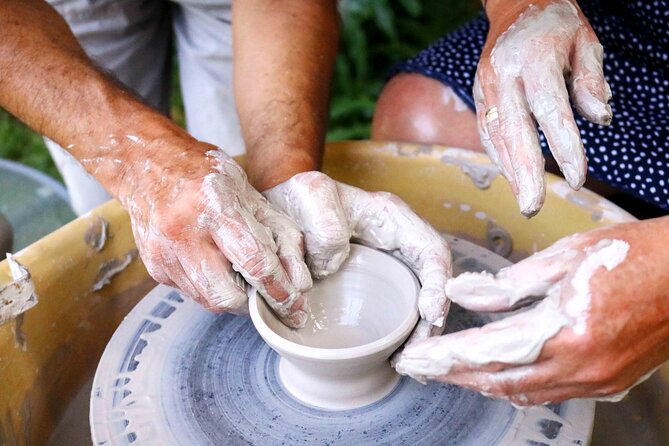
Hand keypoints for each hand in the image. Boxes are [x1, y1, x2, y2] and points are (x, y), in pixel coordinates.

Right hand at [118, 142, 311, 327]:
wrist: (148, 165)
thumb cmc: (207, 176)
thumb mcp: (250, 194)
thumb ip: (280, 235)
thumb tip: (300, 282)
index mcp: (214, 206)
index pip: (255, 262)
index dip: (281, 290)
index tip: (296, 307)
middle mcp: (184, 233)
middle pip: (228, 295)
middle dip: (254, 300)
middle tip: (266, 290)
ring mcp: (164, 253)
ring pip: (209, 301)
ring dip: (233, 295)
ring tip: (239, 271)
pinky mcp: (154, 268)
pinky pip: (192, 293)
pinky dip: (210, 287)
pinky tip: (214, 263)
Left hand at [264, 171, 451, 338]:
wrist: (283, 204)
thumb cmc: (301, 196)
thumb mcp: (311, 196)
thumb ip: (325, 224)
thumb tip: (335, 265)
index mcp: (393, 218)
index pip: (432, 251)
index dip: (438, 282)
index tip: (429, 313)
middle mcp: (399, 242)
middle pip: (433, 283)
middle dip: (432, 320)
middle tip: (416, 354)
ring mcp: (389, 263)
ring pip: (418, 300)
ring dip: (419, 333)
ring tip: (405, 362)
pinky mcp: (375, 282)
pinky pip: (397, 309)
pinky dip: (401, 333)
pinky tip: (393, 356)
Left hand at [394, 218, 668, 404]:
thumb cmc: (634, 255)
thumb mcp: (564, 258)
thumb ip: (508, 284)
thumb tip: (464, 294)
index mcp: (568, 331)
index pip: (488, 352)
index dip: (446, 357)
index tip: (415, 358)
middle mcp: (582, 367)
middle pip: (501, 381)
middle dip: (455, 376)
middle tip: (421, 367)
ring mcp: (599, 380)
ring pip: (525, 393)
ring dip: (483, 382)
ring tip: (450, 370)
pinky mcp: (610, 382)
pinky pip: (551, 392)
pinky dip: (517, 384)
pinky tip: (499, 373)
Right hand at [475, 0, 611, 215]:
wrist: (515, 3)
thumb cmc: (556, 23)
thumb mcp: (585, 40)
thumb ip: (591, 78)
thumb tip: (600, 118)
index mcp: (533, 57)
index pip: (550, 109)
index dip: (564, 146)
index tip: (577, 178)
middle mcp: (503, 72)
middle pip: (514, 130)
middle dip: (525, 172)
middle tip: (534, 206)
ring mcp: (485, 84)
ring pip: (495, 135)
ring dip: (510, 171)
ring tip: (525, 200)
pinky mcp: (477, 92)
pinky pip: (485, 130)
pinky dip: (498, 156)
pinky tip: (512, 177)